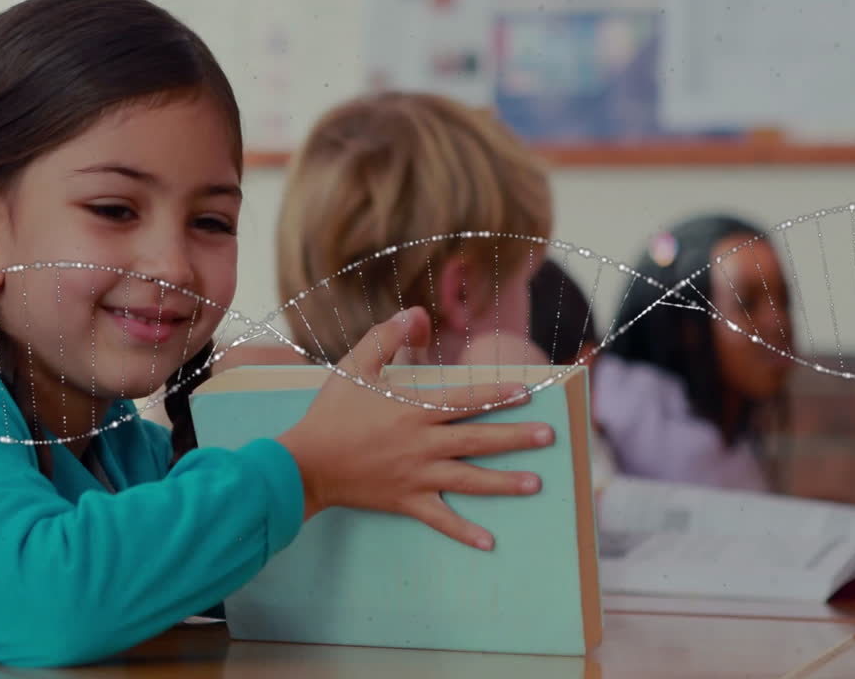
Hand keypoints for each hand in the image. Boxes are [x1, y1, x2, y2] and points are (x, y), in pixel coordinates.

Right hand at [276, 306, 553, 549]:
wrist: (306, 463)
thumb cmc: (331, 412)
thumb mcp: (355, 366)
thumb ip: (386, 336)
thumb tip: (414, 312)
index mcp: (415, 410)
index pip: (466, 400)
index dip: (498, 394)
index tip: (527, 392)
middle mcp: (423, 443)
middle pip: (479, 440)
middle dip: (517, 438)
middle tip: (549, 436)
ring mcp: (417, 475)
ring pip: (470, 479)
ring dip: (505, 482)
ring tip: (536, 484)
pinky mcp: (406, 500)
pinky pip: (441, 519)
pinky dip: (464, 532)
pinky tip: (489, 542)